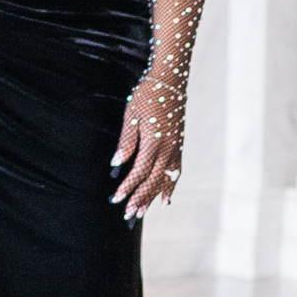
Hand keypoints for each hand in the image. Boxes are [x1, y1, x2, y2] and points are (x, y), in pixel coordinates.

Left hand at [110, 76, 182, 221]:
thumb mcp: (132, 115)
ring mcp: (176, 148)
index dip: (128, 187)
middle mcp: (168, 149)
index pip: (139, 172)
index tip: (116, 199)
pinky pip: (176, 171)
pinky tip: (166, 198)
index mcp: (154, 142)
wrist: (171, 81)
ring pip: (165, 179)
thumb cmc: (147, 95)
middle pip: (153, 181)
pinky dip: (171, 186)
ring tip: (143, 212)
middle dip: (140, 199)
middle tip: (128, 215)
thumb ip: (126, 142)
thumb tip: (116, 164)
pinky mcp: (179, 145)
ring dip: (153, 197)